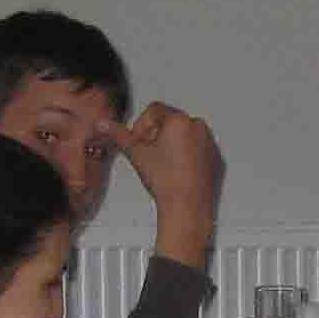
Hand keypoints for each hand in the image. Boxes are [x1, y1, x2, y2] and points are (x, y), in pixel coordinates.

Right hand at [123, 102, 224, 243]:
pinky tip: (177, 171)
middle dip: (155, 135)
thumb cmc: (166, 181)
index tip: (137, 141)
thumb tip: (104, 124)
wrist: (187, 207)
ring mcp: (209, 142)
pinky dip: (187, 155)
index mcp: (179, 120)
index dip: (140, 125)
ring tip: (163, 165)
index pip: (154, 110)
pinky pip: (197, 148)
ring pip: (184, 135)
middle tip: (148, 155)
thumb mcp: (136, 154)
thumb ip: (118, 135)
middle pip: (169, 122)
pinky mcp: (215, 158)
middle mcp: (198, 127)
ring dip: (171, 144)